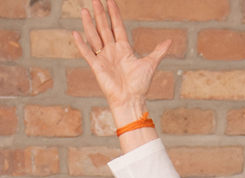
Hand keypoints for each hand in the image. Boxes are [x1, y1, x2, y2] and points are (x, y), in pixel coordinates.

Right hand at [72, 0, 171, 123]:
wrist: (131, 100)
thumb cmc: (140, 85)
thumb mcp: (151, 64)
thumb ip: (158, 51)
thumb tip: (169, 41)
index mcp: (124, 48)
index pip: (117, 26)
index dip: (114, 13)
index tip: (110, 1)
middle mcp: (112, 51)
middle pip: (104, 28)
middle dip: (100, 14)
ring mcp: (103, 58)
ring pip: (94, 37)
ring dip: (89, 24)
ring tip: (84, 10)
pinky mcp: (97, 67)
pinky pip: (87, 53)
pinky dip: (81, 44)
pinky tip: (75, 33)